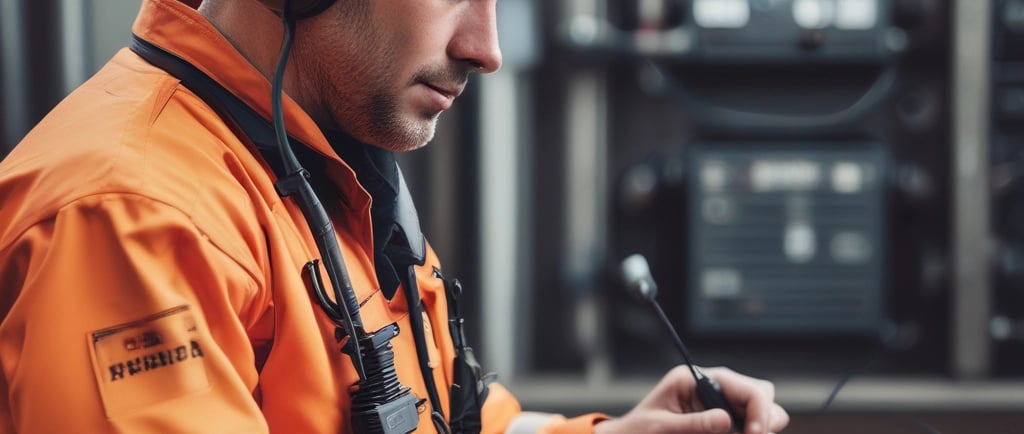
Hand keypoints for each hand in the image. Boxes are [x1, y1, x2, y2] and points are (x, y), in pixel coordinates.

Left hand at [593, 366, 788, 433]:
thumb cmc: (639, 430)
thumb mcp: (661, 427)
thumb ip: (693, 424)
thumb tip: (726, 420)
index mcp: (698, 380)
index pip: (747, 387)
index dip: (759, 410)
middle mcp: (714, 389)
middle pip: (761, 396)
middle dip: (764, 418)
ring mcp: (720, 405)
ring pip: (760, 413)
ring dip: (758, 427)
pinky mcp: (722, 422)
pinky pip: (747, 426)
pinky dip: (748, 431)